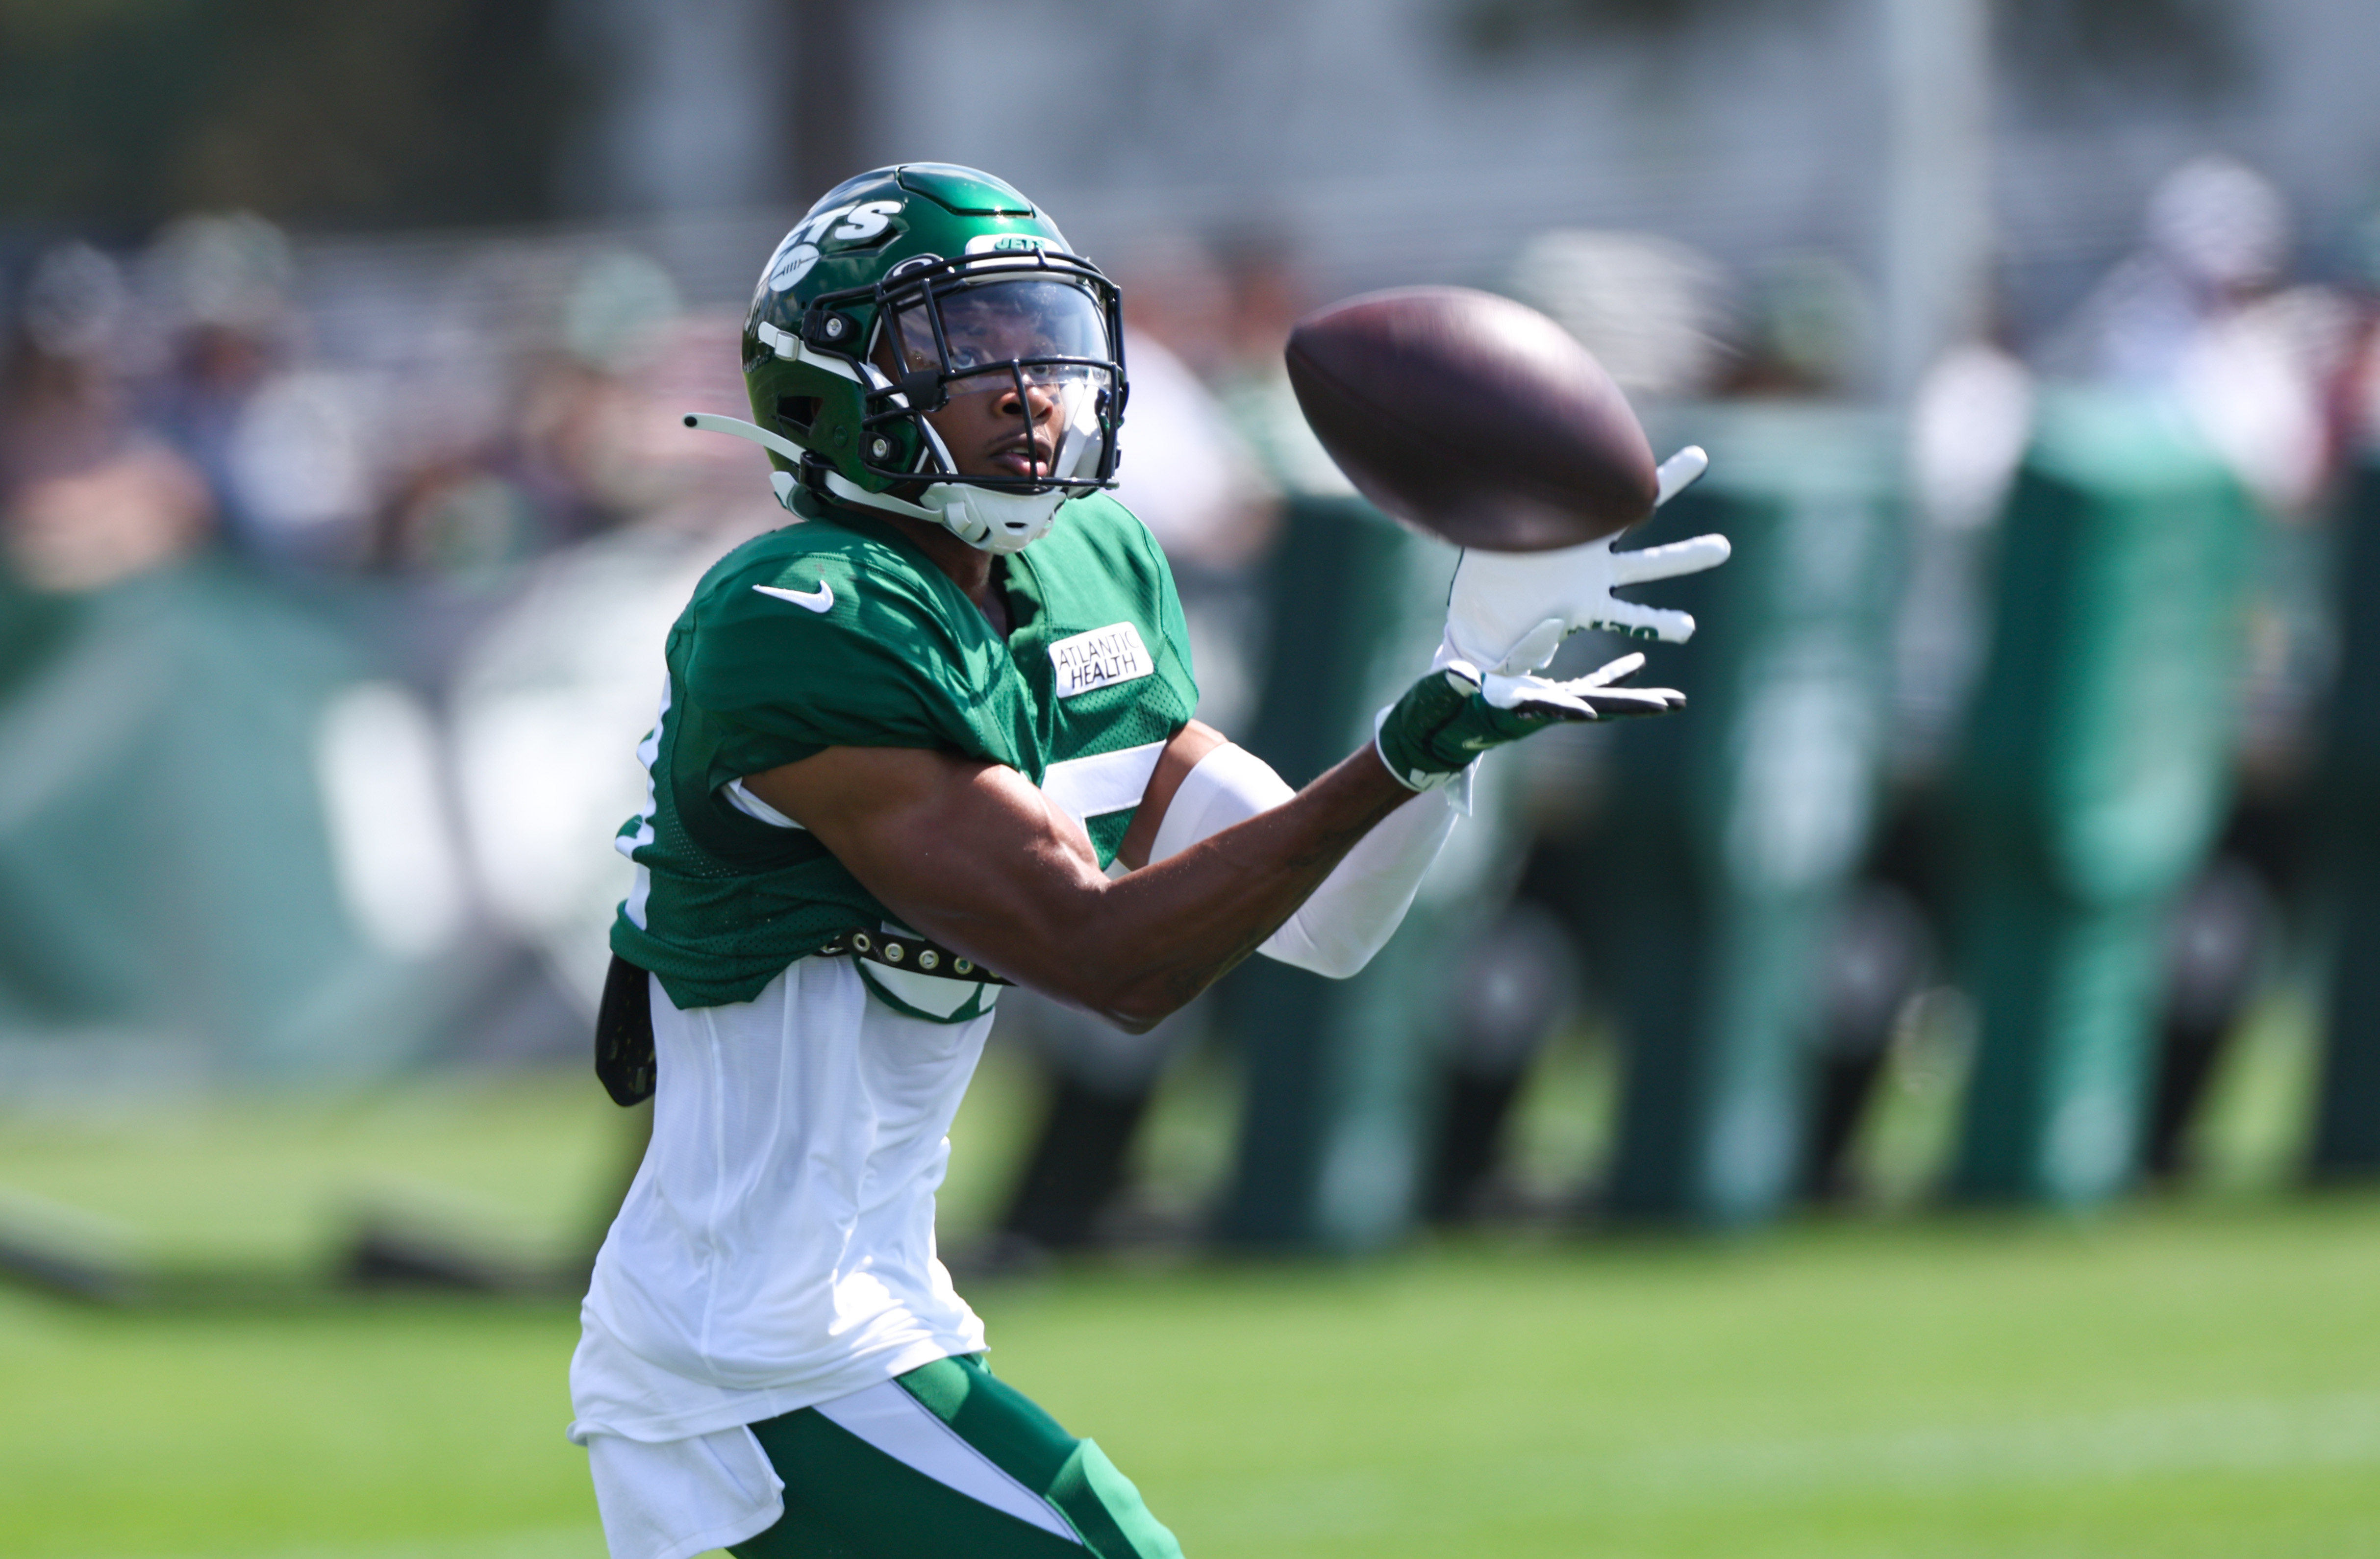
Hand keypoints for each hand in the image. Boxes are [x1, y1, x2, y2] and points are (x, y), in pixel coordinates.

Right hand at [1374, 652, 1684, 791]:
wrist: (1428, 738)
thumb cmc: (1426, 720)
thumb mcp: (1430, 702)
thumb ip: (1446, 688)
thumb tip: (1463, 675)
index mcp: (1511, 713)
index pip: (1545, 709)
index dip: (1567, 708)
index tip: (1591, 710)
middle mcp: (1537, 713)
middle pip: (1593, 710)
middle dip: (1632, 707)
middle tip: (1674, 703)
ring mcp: (1543, 706)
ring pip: (1597, 699)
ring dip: (1636, 697)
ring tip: (1675, 699)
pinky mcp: (1541, 698)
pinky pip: (1585, 686)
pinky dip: (1611, 675)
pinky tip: (1638, 664)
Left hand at [1445, 446, 1729, 671]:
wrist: (1480, 618)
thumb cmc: (1485, 571)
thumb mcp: (1488, 526)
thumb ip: (1491, 486)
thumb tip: (1478, 437)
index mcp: (1566, 520)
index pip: (1596, 487)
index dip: (1609, 458)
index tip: (1634, 436)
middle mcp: (1585, 546)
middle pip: (1630, 505)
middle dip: (1667, 481)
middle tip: (1699, 456)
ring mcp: (1592, 577)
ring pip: (1647, 563)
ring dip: (1684, 556)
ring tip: (1722, 547)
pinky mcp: (1587, 609)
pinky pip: (1631, 618)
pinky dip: (1658, 622)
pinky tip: (1687, 627)